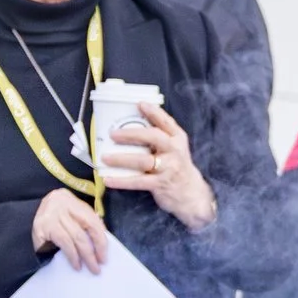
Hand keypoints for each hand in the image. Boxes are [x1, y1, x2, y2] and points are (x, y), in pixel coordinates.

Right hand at [33, 188, 112, 272]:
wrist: (16, 223)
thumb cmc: (49, 223)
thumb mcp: (67, 218)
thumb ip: (83, 224)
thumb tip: (101, 243)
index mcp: (70, 200)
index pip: (93, 220)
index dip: (101, 240)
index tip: (104, 256)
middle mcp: (61, 203)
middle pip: (85, 229)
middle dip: (94, 250)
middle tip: (98, 266)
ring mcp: (51, 213)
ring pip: (76, 237)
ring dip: (84, 256)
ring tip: (89, 268)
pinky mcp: (43, 226)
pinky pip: (64, 242)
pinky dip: (72, 255)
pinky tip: (75, 264)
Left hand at [100, 102, 216, 229]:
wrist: (191, 194)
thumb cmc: (176, 167)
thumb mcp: (174, 148)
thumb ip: (160, 136)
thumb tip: (130, 123)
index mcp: (177, 138)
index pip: (166, 122)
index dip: (153, 112)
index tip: (139, 104)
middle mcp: (174, 151)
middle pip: (153, 137)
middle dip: (131, 134)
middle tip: (113, 134)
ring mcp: (168, 168)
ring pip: (143, 161)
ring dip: (122, 159)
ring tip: (105, 157)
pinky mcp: (161, 184)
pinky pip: (138, 181)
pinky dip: (122, 181)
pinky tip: (108, 179)